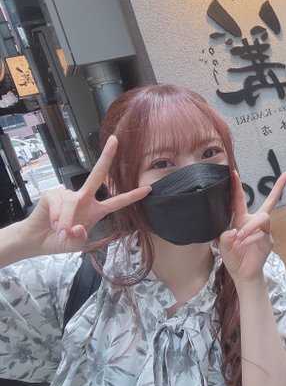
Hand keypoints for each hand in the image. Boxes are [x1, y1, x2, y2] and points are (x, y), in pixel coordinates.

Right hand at [16, 135, 150, 256]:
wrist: (36, 241)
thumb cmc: (58, 240)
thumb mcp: (75, 244)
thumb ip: (80, 238)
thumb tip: (77, 227)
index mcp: (96, 210)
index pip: (117, 202)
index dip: (132, 196)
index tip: (148, 189)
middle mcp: (84, 198)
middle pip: (98, 174)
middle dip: (107, 157)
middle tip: (115, 140)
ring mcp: (68, 195)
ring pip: (72, 203)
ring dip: (65, 221)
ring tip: (60, 231)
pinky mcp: (53, 194)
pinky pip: (58, 204)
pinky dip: (56, 217)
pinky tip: (52, 223)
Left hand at [217, 170, 285, 285]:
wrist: (242, 274)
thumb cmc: (233, 257)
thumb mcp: (222, 246)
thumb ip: (224, 237)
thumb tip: (234, 231)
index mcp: (241, 219)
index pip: (239, 199)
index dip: (236, 185)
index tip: (233, 172)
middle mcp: (255, 222)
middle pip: (270, 201)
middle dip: (278, 187)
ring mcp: (264, 231)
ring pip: (263, 218)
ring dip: (250, 227)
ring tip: (239, 238)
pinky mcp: (268, 241)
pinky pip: (262, 234)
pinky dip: (250, 240)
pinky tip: (243, 245)